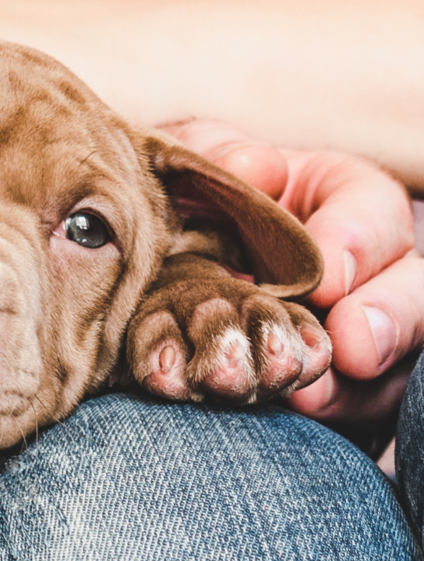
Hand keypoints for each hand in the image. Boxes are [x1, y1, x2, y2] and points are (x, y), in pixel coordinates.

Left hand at [163, 120, 423, 447]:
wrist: (163, 251)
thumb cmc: (189, 191)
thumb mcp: (196, 159)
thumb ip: (219, 151)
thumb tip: (254, 166)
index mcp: (337, 194)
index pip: (372, 206)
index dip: (356, 240)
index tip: (325, 276)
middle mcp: (366, 262)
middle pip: (412, 286)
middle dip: (390, 317)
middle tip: (354, 346)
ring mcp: (360, 324)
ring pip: (394, 355)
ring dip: (358, 380)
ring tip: (310, 394)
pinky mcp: (340, 378)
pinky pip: (361, 400)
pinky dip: (334, 407)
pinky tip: (300, 409)